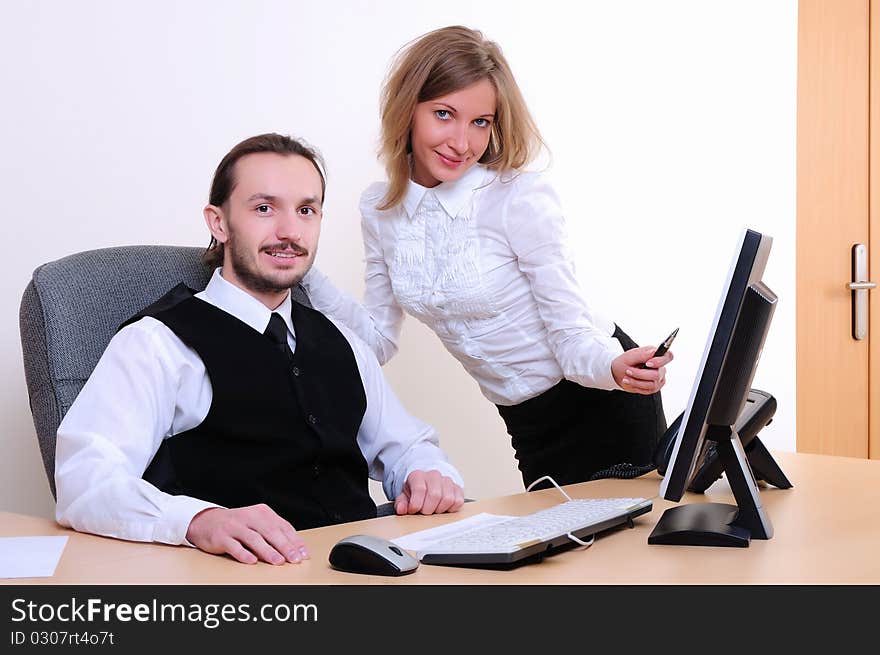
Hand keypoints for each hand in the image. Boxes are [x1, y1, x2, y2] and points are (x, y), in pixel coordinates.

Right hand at [185, 504, 308, 564]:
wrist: (207, 521)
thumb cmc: (238, 524)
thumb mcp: (257, 523)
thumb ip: (275, 533)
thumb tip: (296, 549)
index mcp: (262, 512)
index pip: (283, 526)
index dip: (295, 541)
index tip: (303, 554)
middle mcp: (250, 517)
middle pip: (271, 532)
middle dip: (285, 547)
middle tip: (294, 559)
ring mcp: (235, 526)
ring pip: (254, 539)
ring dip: (268, 551)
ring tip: (278, 561)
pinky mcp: (221, 537)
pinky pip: (234, 546)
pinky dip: (243, 554)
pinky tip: (252, 561)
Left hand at [395, 470, 464, 515]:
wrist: (427, 483)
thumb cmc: (416, 491)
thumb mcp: (404, 496)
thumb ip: (401, 503)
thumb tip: (401, 509)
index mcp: (418, 476)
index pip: (420, 489)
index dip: (416, 504)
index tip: (413, 510)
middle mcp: (434, 476)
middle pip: (435, 495)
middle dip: (428, 509)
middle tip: (424, 512)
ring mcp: (447, 481)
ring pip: (448, 499)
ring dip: (439, 509)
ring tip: (433, 509)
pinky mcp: (457, 489)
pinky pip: (458, 501)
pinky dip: (450, 508)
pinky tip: (442, 507)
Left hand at [611, 345, 672, 394]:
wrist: (619, 373)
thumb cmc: (625, 362)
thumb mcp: (630, 356)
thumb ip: (642, 354)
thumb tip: (654, 351)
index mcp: (656, 355)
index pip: (668, 357)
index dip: (660, 361)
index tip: (648, 363)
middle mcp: (660, 367)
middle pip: (657, 374)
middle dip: (640, 374)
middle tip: (628, 371)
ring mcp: (659, 378)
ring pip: (652, 384)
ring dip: (636, 381)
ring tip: (626, 378)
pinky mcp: (654, 387)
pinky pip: (648, 390)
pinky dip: (636, 386)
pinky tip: (630, 382)